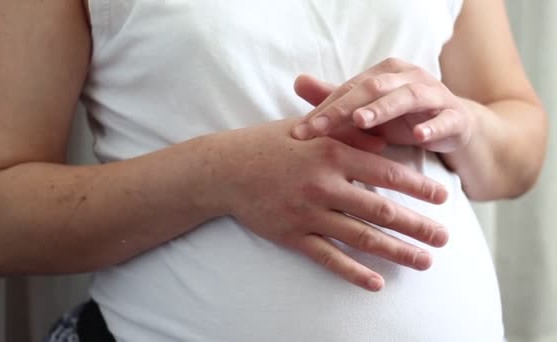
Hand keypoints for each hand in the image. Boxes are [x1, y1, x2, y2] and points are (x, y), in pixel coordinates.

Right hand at [215, 119, 448, 290]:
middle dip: (418, 225)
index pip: (386, 173)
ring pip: (361, 237)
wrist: (224, 170)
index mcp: (331, 155)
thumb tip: (384, 144)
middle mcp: (324, 185)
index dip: (418, 186)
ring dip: (396, 251)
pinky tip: (377, 283)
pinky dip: (353, 272)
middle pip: (381, 210)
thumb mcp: (309, 130)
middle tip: (445, 238)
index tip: (444, 197)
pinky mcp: (292, 235)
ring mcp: (308, 213)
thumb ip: (347, 136)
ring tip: (424, 261)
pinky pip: (328, 257)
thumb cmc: (268, 145)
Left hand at [292, 58, 475, 152]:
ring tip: (360, 120)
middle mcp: (409, 77)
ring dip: (383, 109)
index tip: (300, 131)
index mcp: (385, 73)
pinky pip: (445, 120)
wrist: (451, 128)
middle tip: (319, 126)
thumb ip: (335, 99)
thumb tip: (297, 82)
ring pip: (407, 97)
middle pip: (372, 88)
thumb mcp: (366, 111)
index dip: (323, 109)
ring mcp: (434, 94)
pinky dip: (433, 127)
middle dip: (343, 108)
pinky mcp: (455, 116)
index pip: (348, 89)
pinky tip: (419, 136)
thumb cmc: (402, 118)